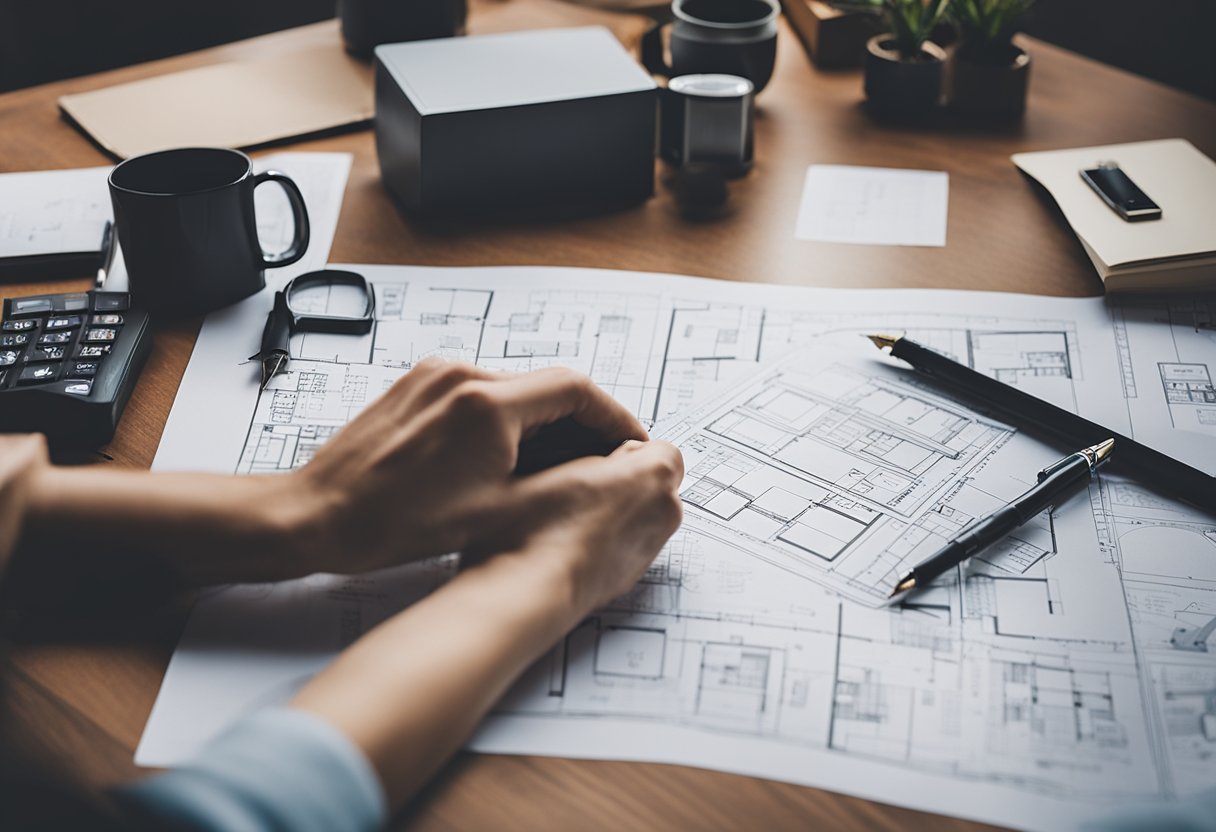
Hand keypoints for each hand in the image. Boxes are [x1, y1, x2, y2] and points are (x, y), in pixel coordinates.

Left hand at [286, 359, 650, 574]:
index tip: (630, 444)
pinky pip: (481, 392)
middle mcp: (461, 376)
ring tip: (559, 467)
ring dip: (546, 422)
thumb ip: (563, 485)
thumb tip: (605, 475)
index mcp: (487, 404)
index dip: (614, 417)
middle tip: (602, 463)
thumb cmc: (392, 522)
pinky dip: (509, 419)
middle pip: (548, 386)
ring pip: (516, 389)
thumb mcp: (497, 514)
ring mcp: (436, 375)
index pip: (577, 389)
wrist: (318, 515)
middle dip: (583, 423)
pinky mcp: (418, 385)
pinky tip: (511, 457)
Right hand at [480, 438, 684, 613]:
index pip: (660, 447)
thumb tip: (601, 453)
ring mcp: (653, 545)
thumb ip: (592, 446)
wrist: (532, 587)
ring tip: (572, 515)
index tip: (597, 457)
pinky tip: (574, 540)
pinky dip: (611, 539)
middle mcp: (665, 510)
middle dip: (626, 480)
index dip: (626, 450)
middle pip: (654, 482)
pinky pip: (630, 542)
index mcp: (653, 473)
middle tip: (581, 485)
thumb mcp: (555, 461)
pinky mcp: (636, 573)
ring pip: (642, 513)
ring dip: (618, 510)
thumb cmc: (537, 525)